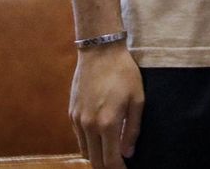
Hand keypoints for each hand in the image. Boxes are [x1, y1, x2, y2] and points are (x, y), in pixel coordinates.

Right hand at [70, 43, 143, 168]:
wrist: (100, 52)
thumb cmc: (124, 73)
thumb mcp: (138, 99)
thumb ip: (133, 129)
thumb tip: (128, 153)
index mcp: (107, 124)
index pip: (110, 160)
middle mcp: (89, 126)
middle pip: (94, 160)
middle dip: (106, 168)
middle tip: (118, 166)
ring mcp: (77, 120)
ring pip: (84, 151)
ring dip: (96, 158)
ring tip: (109, 156)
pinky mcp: (71, 113)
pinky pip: (78, 138)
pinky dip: (88, 145)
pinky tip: (98, 141)